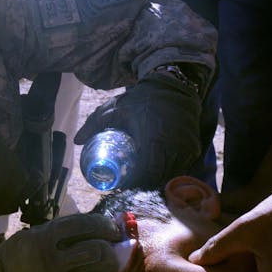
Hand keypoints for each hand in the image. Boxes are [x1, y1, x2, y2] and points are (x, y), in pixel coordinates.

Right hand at [0, 213, 120, 271]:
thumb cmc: (18, 261)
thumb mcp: (35, 237)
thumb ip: (67, 234)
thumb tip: (110, 228)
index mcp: (44, 239)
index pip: (87, 225)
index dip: (106, 227)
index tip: (113, 232)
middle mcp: (51, 265)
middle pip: (100, 255)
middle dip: (109, 255)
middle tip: (108, 258)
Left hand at [75, 70, 203, 188]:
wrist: (173, 85)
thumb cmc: (141, 98)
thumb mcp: (115, 109)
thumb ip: (94, 124)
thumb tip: (76, 141)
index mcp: (154, 140)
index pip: (145, 174)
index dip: (132, 185)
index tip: (120, 186)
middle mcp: (174, 148)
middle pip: (157, 179)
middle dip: (141, 186)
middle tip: (126, 186)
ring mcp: (187, 150)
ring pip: (170, 176)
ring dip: (155, 182)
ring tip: (139, 182)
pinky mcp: (194, 150)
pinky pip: (180, 168)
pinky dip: (167, 174)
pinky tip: (156, 175)